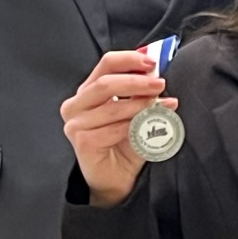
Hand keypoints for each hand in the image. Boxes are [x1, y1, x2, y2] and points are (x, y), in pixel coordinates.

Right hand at [60, 50, 172, 206]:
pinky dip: (135, 127)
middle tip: (160, 84)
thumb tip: (158, 76)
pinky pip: (114, 129)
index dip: (130, 59)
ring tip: (161, 106)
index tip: (152, 62)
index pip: (106, 64)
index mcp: (89, 91)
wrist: (118, 179)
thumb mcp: (136, 112)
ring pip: (113, 107)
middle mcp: (76, 104)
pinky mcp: (82, 142)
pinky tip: (148, 129)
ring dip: (140, 106)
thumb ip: (142, 94)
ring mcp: (76, 124)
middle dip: (137, 82)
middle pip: (106, 83)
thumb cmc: (126, 143)